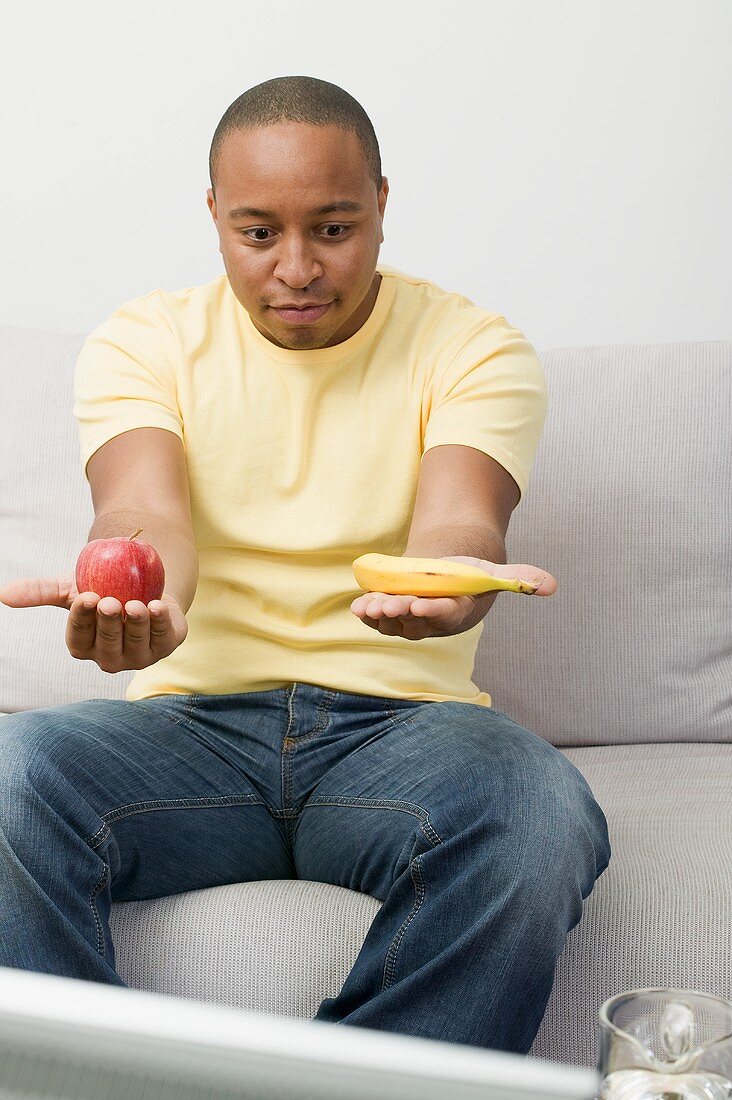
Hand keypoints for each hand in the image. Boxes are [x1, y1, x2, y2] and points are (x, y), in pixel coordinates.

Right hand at [0, 572, 187, 672]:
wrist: (141, 584)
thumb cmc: (100, 589)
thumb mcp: (70, 588)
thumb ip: (40, 592)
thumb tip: (3, 594)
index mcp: (84, 647)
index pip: (80, 639)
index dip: (82, 620)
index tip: (86, 597)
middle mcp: (110, 657)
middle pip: (107, 643)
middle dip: (108, 624)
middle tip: (108, 600)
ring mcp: (139, 656)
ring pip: (136, 642)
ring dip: (136, 624)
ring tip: (136, 603)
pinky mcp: (165, 646)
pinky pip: (163, 636)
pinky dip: (160, 622)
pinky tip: (158, 606)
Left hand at [350, 556, 556, 639]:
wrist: (447, 577)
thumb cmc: (471, 576)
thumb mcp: (493, 574)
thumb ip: (519, 580)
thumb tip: (552, 586)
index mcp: (457, 612)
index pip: (446, 615)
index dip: (434, 612)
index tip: (421, 605)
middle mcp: (431, 621)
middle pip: (415, 622)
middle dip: (402, 614)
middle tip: (391, 605)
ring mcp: (408, 619)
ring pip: (393, 623)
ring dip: (381, 616)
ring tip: (370, 606)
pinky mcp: (390, 612)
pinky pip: (377, 616)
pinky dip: (367, 613)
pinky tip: (358, 606)